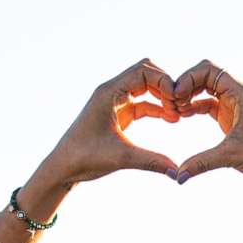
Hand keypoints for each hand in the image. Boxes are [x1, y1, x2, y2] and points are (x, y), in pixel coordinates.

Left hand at [32, 60, 184, 190]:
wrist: (63, 167)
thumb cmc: (84, 158)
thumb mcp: (121, 158)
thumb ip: (151, 161)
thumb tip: (178, 172)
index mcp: (108, 92)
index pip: (143, 70)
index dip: (164, 81)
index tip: (176, 101)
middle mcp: (111, 91)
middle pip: (146, 73)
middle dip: (166, 86)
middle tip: (180, 106)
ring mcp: (114, 101)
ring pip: (145, 86)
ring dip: (162, 96)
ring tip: (177, 115)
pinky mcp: (117, 113)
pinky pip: (142, 103)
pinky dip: (157, 108)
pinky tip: (170, 119)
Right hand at [171, 61, 242, 189]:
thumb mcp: (232, 156)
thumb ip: (202, 163)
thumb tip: (177, 176)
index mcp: (241, 92)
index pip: (209, 69)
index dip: (189, 78)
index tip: (176, 96)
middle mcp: (238, 92)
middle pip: (205, 74)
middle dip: (186, 84)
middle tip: (171, 102)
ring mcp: (234, 103)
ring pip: (205, 87)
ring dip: (189, 95)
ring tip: (175, 110)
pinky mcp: (231, 114)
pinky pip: (208, 102)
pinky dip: (194, 106)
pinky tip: (182, 115)